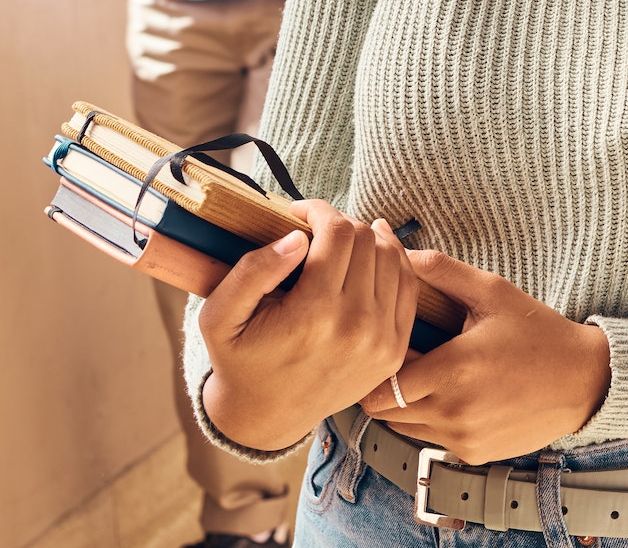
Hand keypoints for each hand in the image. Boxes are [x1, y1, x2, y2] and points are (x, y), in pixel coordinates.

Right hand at [200, 201, 420, 452]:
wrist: (268, 415)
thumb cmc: (240, 360)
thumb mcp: (219, 317)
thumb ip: (252, 271)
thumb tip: (297, 238)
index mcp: (314, 314)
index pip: (338, 233)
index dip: (320, 211)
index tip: (300, 213)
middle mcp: (357, 326)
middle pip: (366, 240)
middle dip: (341, 223)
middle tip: (316, 230)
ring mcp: (382, 340)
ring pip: (392, 257)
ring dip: (369, 239)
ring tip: (342, 240)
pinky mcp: (395, 350)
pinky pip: (408, 286)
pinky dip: (394, 262)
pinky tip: (373, 253)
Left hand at [358, 250, 610, 466]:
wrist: (584, 380)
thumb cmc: (539, 333)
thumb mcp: (493, 292)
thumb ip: (443, 271)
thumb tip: (400, 251)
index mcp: (453, 370)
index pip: (380, 385)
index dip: (379, 364)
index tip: (390, 346)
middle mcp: (454, 412)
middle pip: (385, 410)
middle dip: (386, 385)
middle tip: (406, 360)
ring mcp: (464, 438)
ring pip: (404, 428)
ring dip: (407, 405)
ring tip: (431, 376)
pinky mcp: (474, 454)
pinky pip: (432, 440)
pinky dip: (434, 421)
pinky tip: (458, 396)